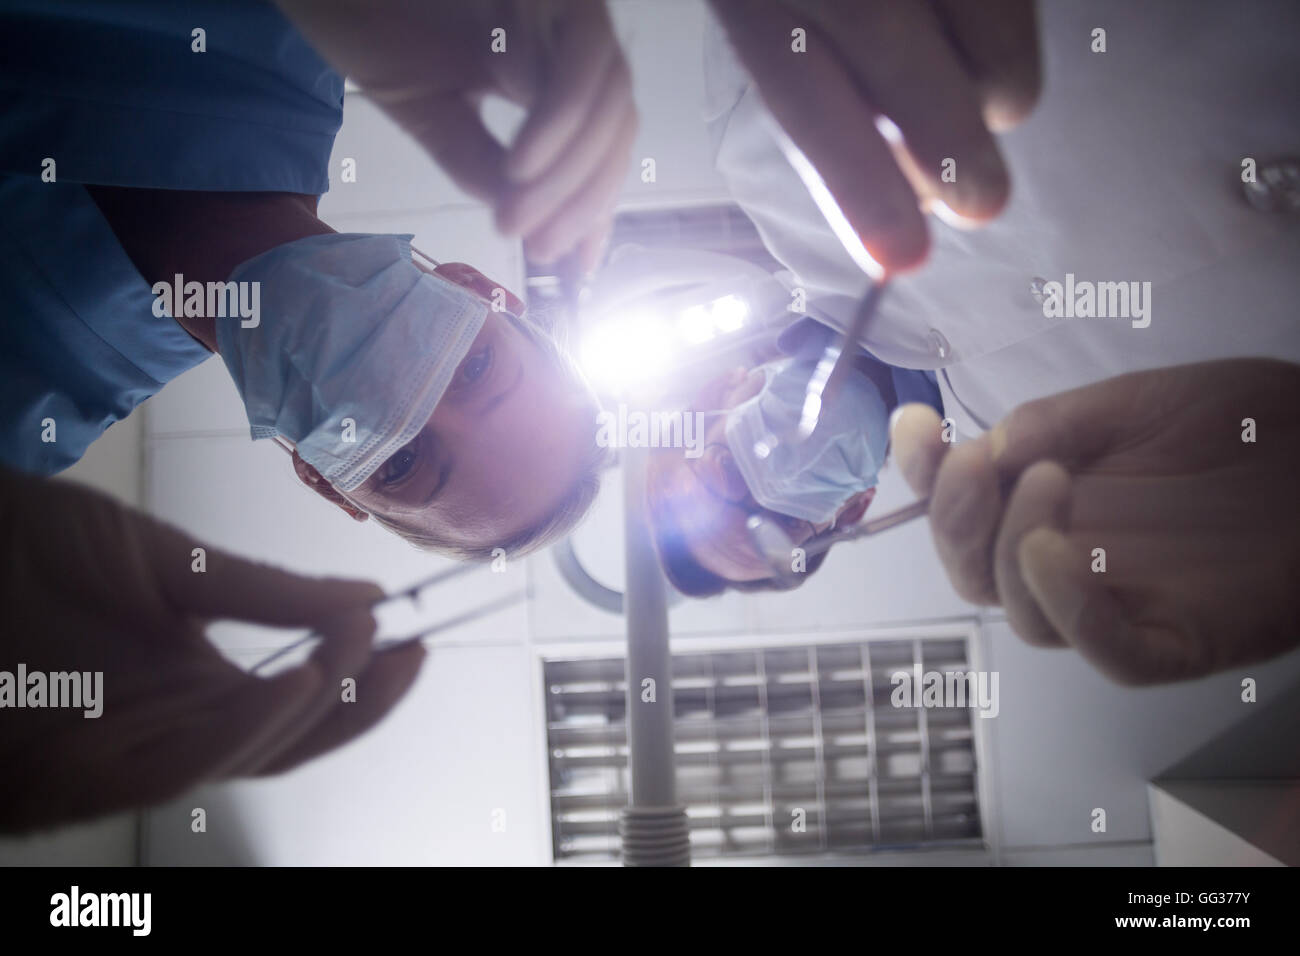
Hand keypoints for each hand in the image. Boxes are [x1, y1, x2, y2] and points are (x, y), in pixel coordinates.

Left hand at [0, 467, 424, 831]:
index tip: (410, 639)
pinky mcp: (73, 770)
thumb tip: (369, 600)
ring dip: (302, 713)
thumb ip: (269, 590)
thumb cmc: (40, 546)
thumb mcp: (175, 562)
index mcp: (195, 687)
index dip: (361, 687)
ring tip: (344, 655)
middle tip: (399, 653)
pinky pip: (176, 767)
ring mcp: (121, 752)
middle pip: (282, 745)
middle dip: (351, 706)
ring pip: (238, 759)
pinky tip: (287, 678)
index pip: (296, 707)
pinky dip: (240, 730)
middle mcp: (168, 728)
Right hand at [276, 0, 636, 271]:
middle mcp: (574, 32)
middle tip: (537, 250)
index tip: (578, 268)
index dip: (597, 205)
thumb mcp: (439, 118)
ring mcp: (567, 7)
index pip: (604, 143)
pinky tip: (520, 165)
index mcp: (557, 62)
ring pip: (609, 101)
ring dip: (568, 173)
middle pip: (617, 127)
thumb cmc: (380, 30)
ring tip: (515, 218)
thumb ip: (488, 171)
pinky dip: (561, 120)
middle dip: (582, 200)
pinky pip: (581, 61)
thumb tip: (535, 230)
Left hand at [708, 0, 1039, 271]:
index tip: (903, 261)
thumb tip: (873, 184)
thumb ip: (796, 68)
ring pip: (989, 28)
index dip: (859, 189)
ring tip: (992, 110)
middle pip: (908, 72)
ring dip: (998, 88)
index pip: (807, 100)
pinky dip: (1010, 24)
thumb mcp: (746, 0)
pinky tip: (986, 36)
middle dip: (953, 156)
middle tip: (980, 206)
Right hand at [891, 359, 1299, 684]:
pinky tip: (1056, 553)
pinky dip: (1070, 611)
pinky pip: (1110, 651)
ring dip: (1012, 550)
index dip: (921, 477)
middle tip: (973, 464)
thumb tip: (980, 449)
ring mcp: (1123, 606)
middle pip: (976, 574)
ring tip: (1051, 478)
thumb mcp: (1133, 403)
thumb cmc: (1241, 425)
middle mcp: (1072, 561)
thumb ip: (1054, 424)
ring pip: (1026, 617)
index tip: (914, 424)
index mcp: (1049, 504)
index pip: (962, 510)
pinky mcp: (1181, 640)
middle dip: (954, 520)